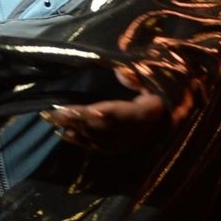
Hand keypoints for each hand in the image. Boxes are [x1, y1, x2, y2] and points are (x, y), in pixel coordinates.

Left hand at [41, 71, 167, 153]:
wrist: (169, 123)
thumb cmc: (161, 98)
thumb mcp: (157, 84)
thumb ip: (140, 78)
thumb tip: (120, 71)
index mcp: (144, 114)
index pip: (116, 114)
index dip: (96, 113)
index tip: (76, 110)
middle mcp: (131, 132)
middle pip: (99, 126)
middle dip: (75, 120)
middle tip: (51, 113)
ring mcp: (124, 142)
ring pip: (95, 137)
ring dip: (72, 129)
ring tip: (50, 119)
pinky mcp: (118, 148)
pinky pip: (96, 146)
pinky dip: (79, 141)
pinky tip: (63, 134)